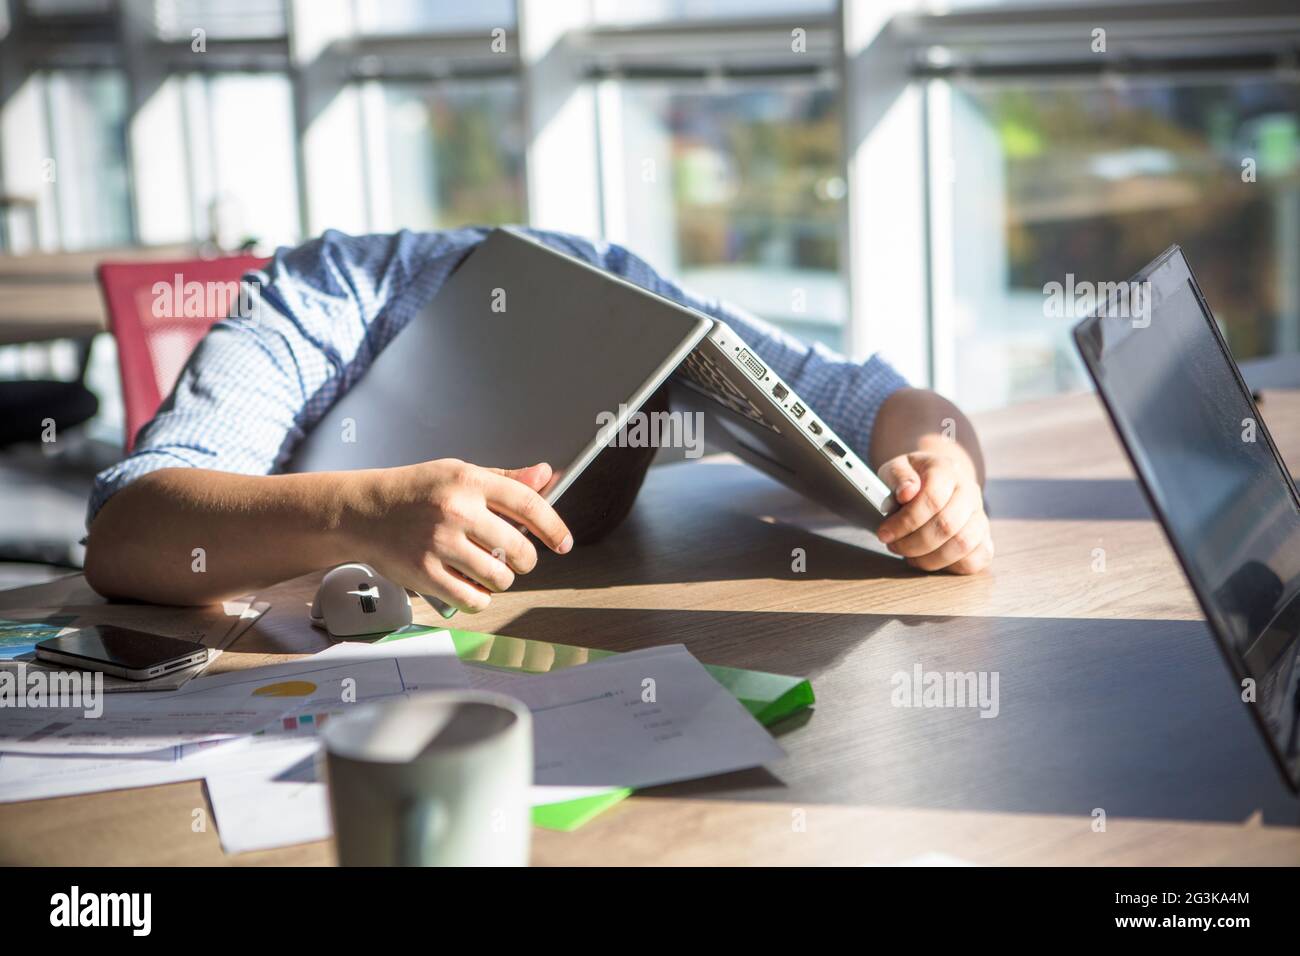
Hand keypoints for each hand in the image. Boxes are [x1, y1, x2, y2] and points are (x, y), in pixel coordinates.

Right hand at [356, 459, 571, 612]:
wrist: (362, 512)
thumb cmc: (414, 491)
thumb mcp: (458, 473)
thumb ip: (505, 479)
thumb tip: (546, 476)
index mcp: (469, 481)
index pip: (529, 505)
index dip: (554, 527)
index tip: (563, 543)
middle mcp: (456, 511)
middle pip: (519, 549)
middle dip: (525, 560)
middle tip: (517, 559)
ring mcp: (440, 544)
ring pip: (500, 578)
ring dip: (501, 579)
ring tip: (487, 569)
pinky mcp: (426, 574)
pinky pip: (474, 599)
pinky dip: (479, 597)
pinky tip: (470, 585)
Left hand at [876, 450, 992, 573]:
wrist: (935, 481)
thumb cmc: (911, 479)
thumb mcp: (896, 468)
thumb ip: (897, 476)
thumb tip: (906, 493)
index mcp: (946, 470)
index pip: (932, 499)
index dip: (906, 521)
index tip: (884, 533)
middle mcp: (969, 491)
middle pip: (947, 525)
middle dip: (913, 543)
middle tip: (893, 546)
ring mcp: (979, 515)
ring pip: (963, 545)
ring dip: (930, 558)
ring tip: (909, 555)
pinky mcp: (984, 537)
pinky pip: (978, 558)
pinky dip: (952, 566)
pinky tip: (930, 559)